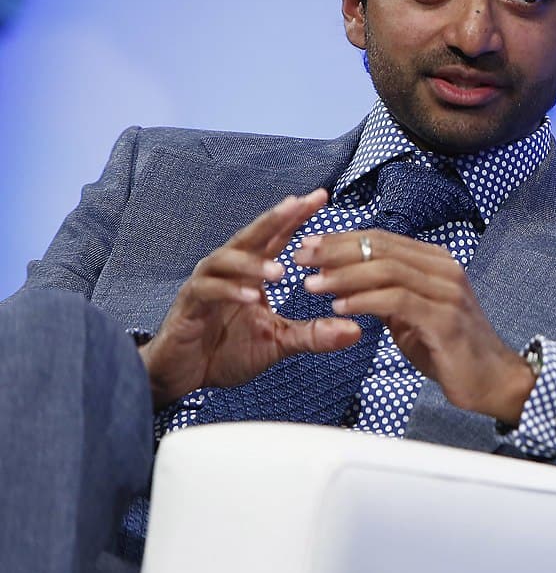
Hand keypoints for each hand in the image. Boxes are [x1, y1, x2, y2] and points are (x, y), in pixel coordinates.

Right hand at [139, 189, 361, 407]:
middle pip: (251, 236)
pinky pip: (208, 290)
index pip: (275, 238)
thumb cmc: (226, 353)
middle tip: (299, 203)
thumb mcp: (278, 343)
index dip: (296, 217)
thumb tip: (355, 331)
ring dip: (253, 263)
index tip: (321, 196)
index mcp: (250, 274)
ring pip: (226, 260)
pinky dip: (229, 291)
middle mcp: (227, 271)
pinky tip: (250, 296)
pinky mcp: (189, 304)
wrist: (183, 376)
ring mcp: (205, 284)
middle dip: (275, 218)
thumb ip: (313, 335)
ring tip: (280, 271)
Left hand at [292, 229, 534, 423]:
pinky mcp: (444, 318)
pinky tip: (339, 306)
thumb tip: (351, 286)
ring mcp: (447, 291)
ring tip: (312, 284)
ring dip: (344, 275)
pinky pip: (397, 300)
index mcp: (437, 263)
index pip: (384, 239)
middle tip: (301, 256)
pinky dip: (364, 301)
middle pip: (383, 247)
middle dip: (337, 250)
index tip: (309, 244)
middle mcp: (444, 269)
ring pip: (387, 269)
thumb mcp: (415, 317)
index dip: (344, 239)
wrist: (495, 381)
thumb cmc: (452, 351)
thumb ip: (389, 297)